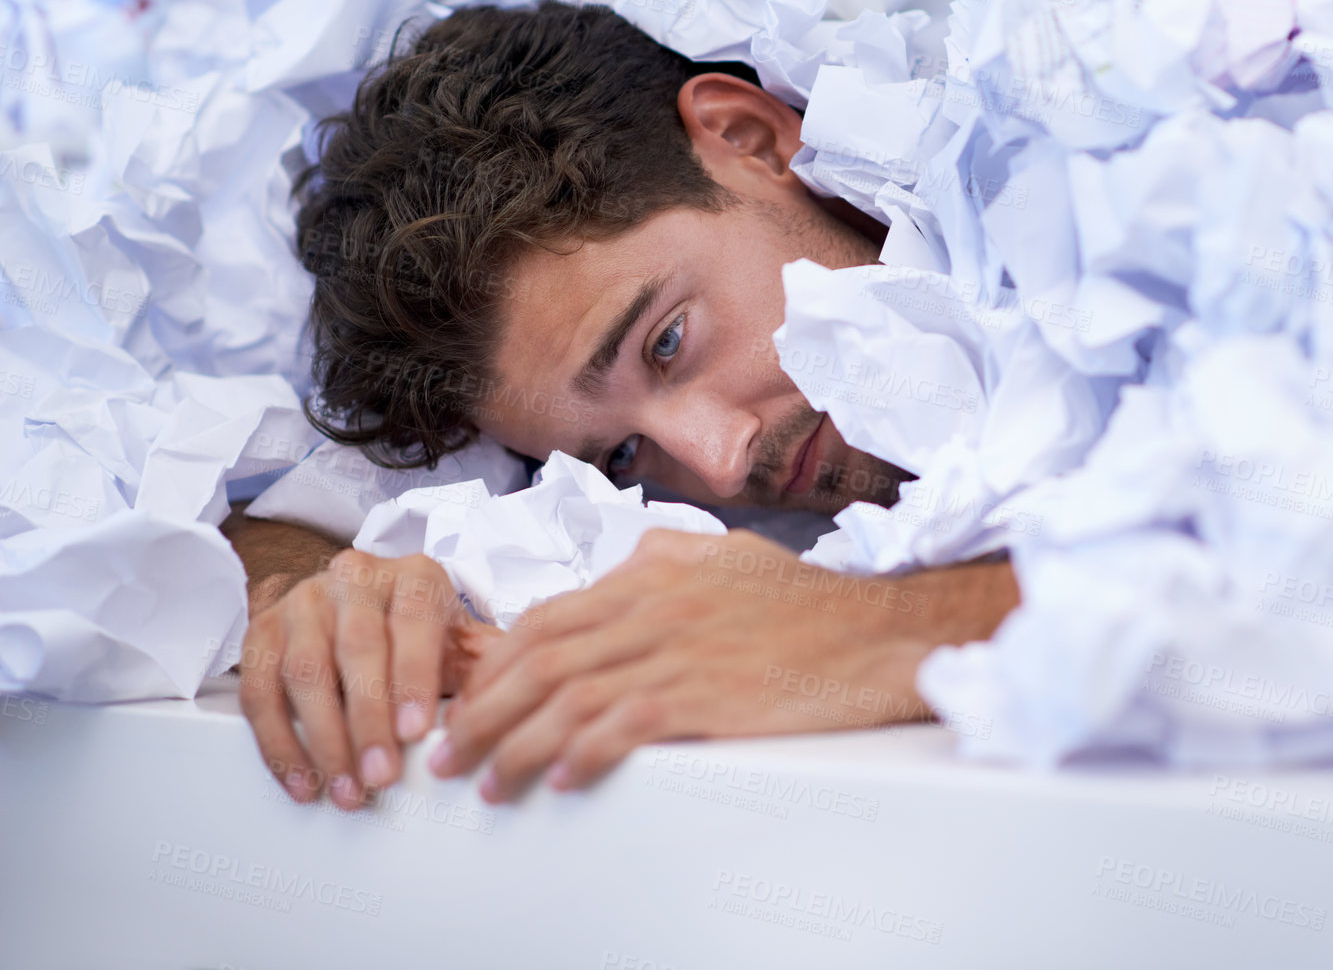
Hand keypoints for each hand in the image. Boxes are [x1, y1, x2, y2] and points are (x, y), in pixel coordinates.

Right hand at [238, 549, 499, 808]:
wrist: (362, 604)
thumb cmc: (421, 632)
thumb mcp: (461, 640)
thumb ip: (489, 669)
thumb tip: (518, 704)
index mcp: (414, 575)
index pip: (413, 620)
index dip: (413, 677)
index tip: (416, 732)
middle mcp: (355, 577)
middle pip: (356, 647)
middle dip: (368, 719)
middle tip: (381, 776)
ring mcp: (303, 601)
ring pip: (304, 670)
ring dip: (323, 739)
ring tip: (346, 789)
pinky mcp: (262, 630)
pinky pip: (260, 690)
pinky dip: (278, 743)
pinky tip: (304, 780)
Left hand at [432, 528, 966, 801]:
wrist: (876, 632)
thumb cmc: (808, 603)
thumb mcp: (729, 556)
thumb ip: (668, 558)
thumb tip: (624, 567)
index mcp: (652, 576)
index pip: (547, 617)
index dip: (495, 664)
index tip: (466, 700)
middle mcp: (653, 609)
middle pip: (540, 660)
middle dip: (481, 711)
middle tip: (447, 754)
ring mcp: (677, 651)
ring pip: (568, 698)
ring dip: (515, 746)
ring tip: (486, 784)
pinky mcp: (706, 694)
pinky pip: (624, 727)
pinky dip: (583, 755)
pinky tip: (560, 779)